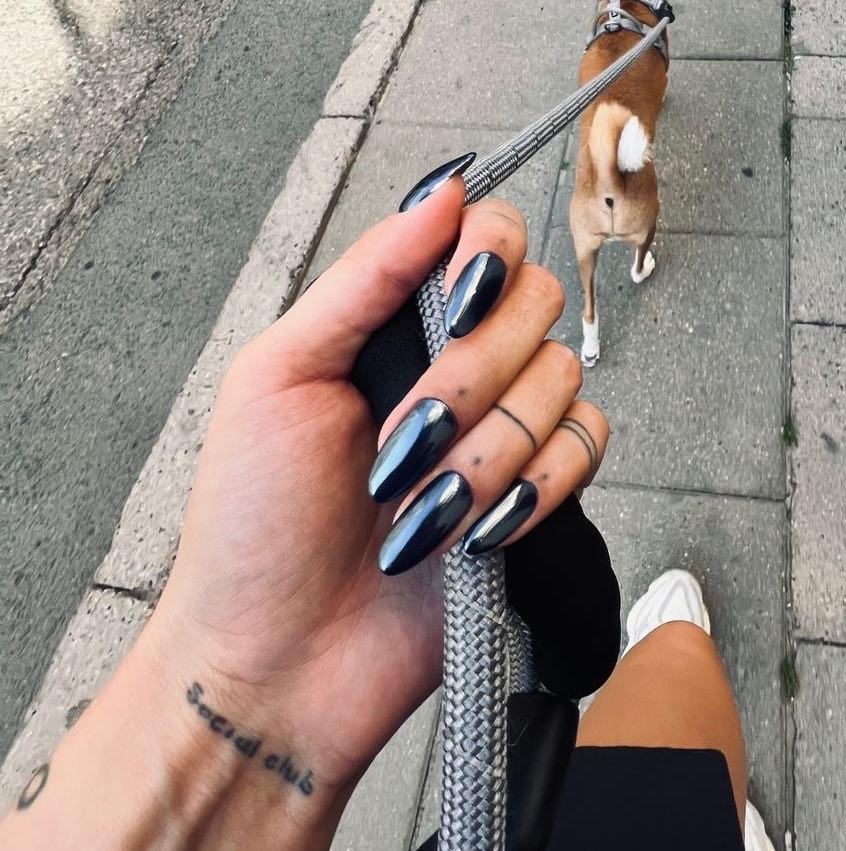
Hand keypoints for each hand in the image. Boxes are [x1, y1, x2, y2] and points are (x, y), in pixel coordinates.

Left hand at [148, 179, 608, 798]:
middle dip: (470, 380)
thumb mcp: (279, 376)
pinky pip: (586, 449)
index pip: (488, 238)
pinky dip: (534, 490)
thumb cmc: (253, 526)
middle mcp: (460, 366)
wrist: (280, 662)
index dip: (489, 258)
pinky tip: (477, 531)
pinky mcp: (537, 497)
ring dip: (487, 453)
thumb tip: (445, 189)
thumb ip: (368, 278)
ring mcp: (503, 432)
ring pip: (564, 384)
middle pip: (538, 307)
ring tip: (419, 509)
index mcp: (395, 324)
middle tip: (400, 440)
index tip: (457, 303)